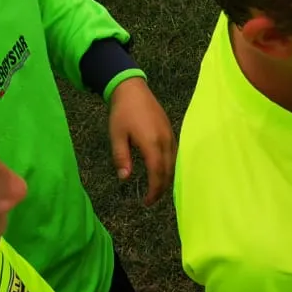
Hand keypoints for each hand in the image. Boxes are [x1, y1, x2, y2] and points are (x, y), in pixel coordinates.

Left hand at [107, 77, 176, 204]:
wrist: (133, 89)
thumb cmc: (122, 112)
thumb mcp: (116, 136)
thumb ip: (121, 158)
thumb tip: (125, 178)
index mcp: (151, 143)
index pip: (157, 173)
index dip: (154, 190)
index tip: (146, 202)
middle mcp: (165, 141)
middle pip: (168, 171)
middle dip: (161, 188)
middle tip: (151, 200)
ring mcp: (170, 136)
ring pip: (173, 164)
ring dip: (166, 178)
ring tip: (156, 188)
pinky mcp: (171, 132)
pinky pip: (174, 154)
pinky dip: (170, 167)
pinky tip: (162, 171)